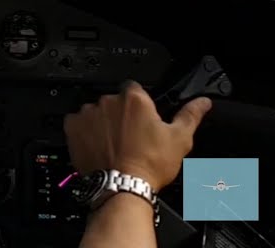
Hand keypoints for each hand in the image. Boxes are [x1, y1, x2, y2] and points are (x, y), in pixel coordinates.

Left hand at [64, 80, 211, 189]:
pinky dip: (84, 131)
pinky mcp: (72, 127)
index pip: (135, 89)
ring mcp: (88, 114)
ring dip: (102, 122)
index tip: (143, 117)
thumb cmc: (150, 164)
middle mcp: (108, 101)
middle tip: (131, 136)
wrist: (122, 186)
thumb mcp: (179, 138)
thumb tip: (202, 103)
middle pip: (114, 101)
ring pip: (95, 112)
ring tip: (114, 144)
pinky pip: (76, 123)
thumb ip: (190, 115)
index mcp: (134, 99)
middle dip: (121, 115)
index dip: (140, 104)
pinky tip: (97, 145)